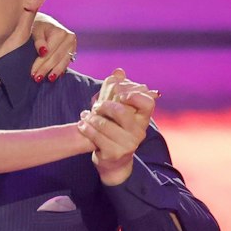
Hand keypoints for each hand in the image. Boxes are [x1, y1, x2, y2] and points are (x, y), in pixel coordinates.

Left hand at [28, 12, 75, 81]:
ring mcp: (73, 44)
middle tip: (36, 79)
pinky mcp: (73, 50)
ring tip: (46, 79)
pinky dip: (59, 70)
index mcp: (60, 32)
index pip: (49, 52)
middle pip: (56, 58)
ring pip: (63, 62)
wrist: (44, 22)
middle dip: (45, 69)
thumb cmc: (37, 26)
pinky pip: (66, 62)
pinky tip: (53, 76)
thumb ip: (38, 40)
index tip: (32, 73)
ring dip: (54, 72)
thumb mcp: (35, 30)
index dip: (40, 63)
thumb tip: (43, 52)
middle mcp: (69, 38)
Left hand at [79, 69, 157, 186]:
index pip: (148, 103)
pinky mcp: (114, 154)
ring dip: (91, 117)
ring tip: (85, 115)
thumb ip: (119, 90)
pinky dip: (86, 128)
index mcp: (143, 118)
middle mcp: (139, 132)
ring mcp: (128, 145)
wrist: (114, 160)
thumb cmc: (116, 129)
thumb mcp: (119, 110)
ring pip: (104, 124)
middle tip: (96, 105)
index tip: (120, 93)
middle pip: (121, 112)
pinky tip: (82, 124)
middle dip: (104, 105)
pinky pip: (95, 137)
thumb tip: (118, 71)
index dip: (134, 95)